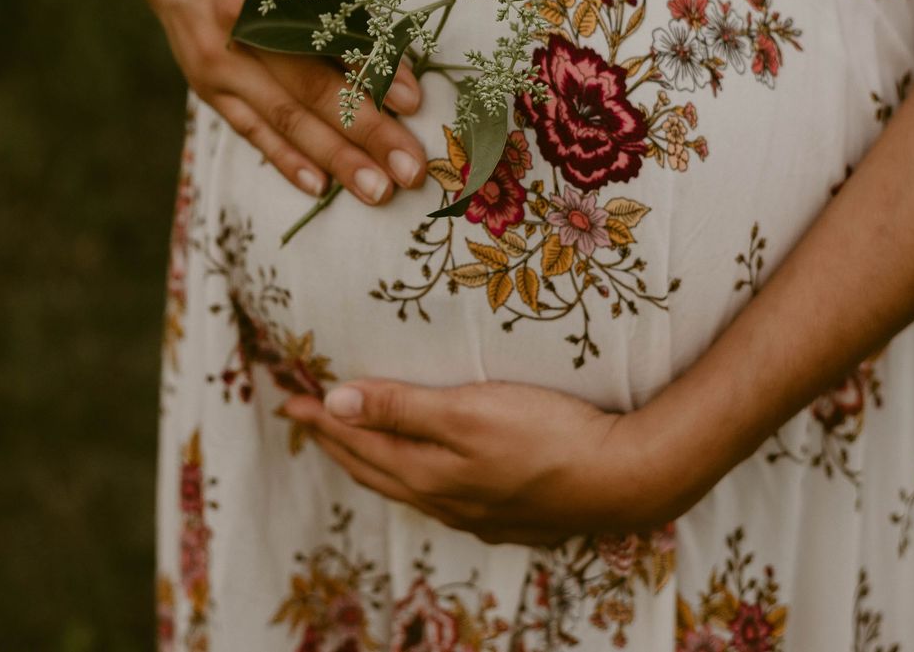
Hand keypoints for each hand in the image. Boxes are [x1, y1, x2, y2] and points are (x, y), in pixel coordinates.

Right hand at [129, 0, 426, 205]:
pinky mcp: (208, 84)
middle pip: (310, 83)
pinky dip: (284, 160)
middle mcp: (239, 21)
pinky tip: (319, 187)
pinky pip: (248, 129)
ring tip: (380, 191)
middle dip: (364, 130)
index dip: (371, 63)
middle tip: (412, 166)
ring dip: (334, 158)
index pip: (328, 24)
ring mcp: (220, 59)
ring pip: (284, 116)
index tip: (412, 98)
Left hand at [283, 379, 667, 545]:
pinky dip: (414, 479)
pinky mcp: (508, 515)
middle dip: (337, 442)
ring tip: (353, 446)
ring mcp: (477, 513)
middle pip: (375, 468)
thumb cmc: (547, 435)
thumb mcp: (467, 411)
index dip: (322, 419)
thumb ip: (401, 407)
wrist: (623, 479)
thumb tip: (335, 402)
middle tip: (307, 419)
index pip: (357, 442)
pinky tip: (426, 476)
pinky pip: (440, 498)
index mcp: (426, 473)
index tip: (289, 398)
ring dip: (373, 462)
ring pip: (406, 486)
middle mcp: (444, 500)